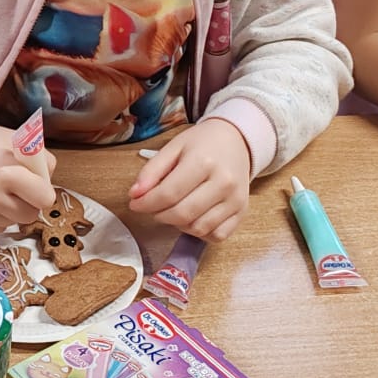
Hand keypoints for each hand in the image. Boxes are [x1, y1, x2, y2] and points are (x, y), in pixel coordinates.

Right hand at [0, 114, 55, 234]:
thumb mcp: (16, 140)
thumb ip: (42, 162)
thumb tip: (48, 186)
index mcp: (4, 175)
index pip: (45, 199)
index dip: (42, 188)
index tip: (33, 181)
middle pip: (31, 214)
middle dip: (29, 201)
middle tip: (16, 184)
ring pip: (15, 222)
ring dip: (13, 208)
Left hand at [128, 120, 253, 239]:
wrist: (236, 141)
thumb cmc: (203, 144)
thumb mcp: (173, 147)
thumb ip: (151, 170)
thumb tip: (134, 195)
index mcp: (204, 162)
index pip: (168, 193)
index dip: (146, 203)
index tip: (135, 204)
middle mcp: (224, 183)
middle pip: (182, 214)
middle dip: (159, 215)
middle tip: (153, 207)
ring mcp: (236, 200)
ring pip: (198, 228)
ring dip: (178, 225)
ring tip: (173, 209)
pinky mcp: (242, 212)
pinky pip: (217, 236)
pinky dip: (200, 233)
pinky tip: (193, 217)